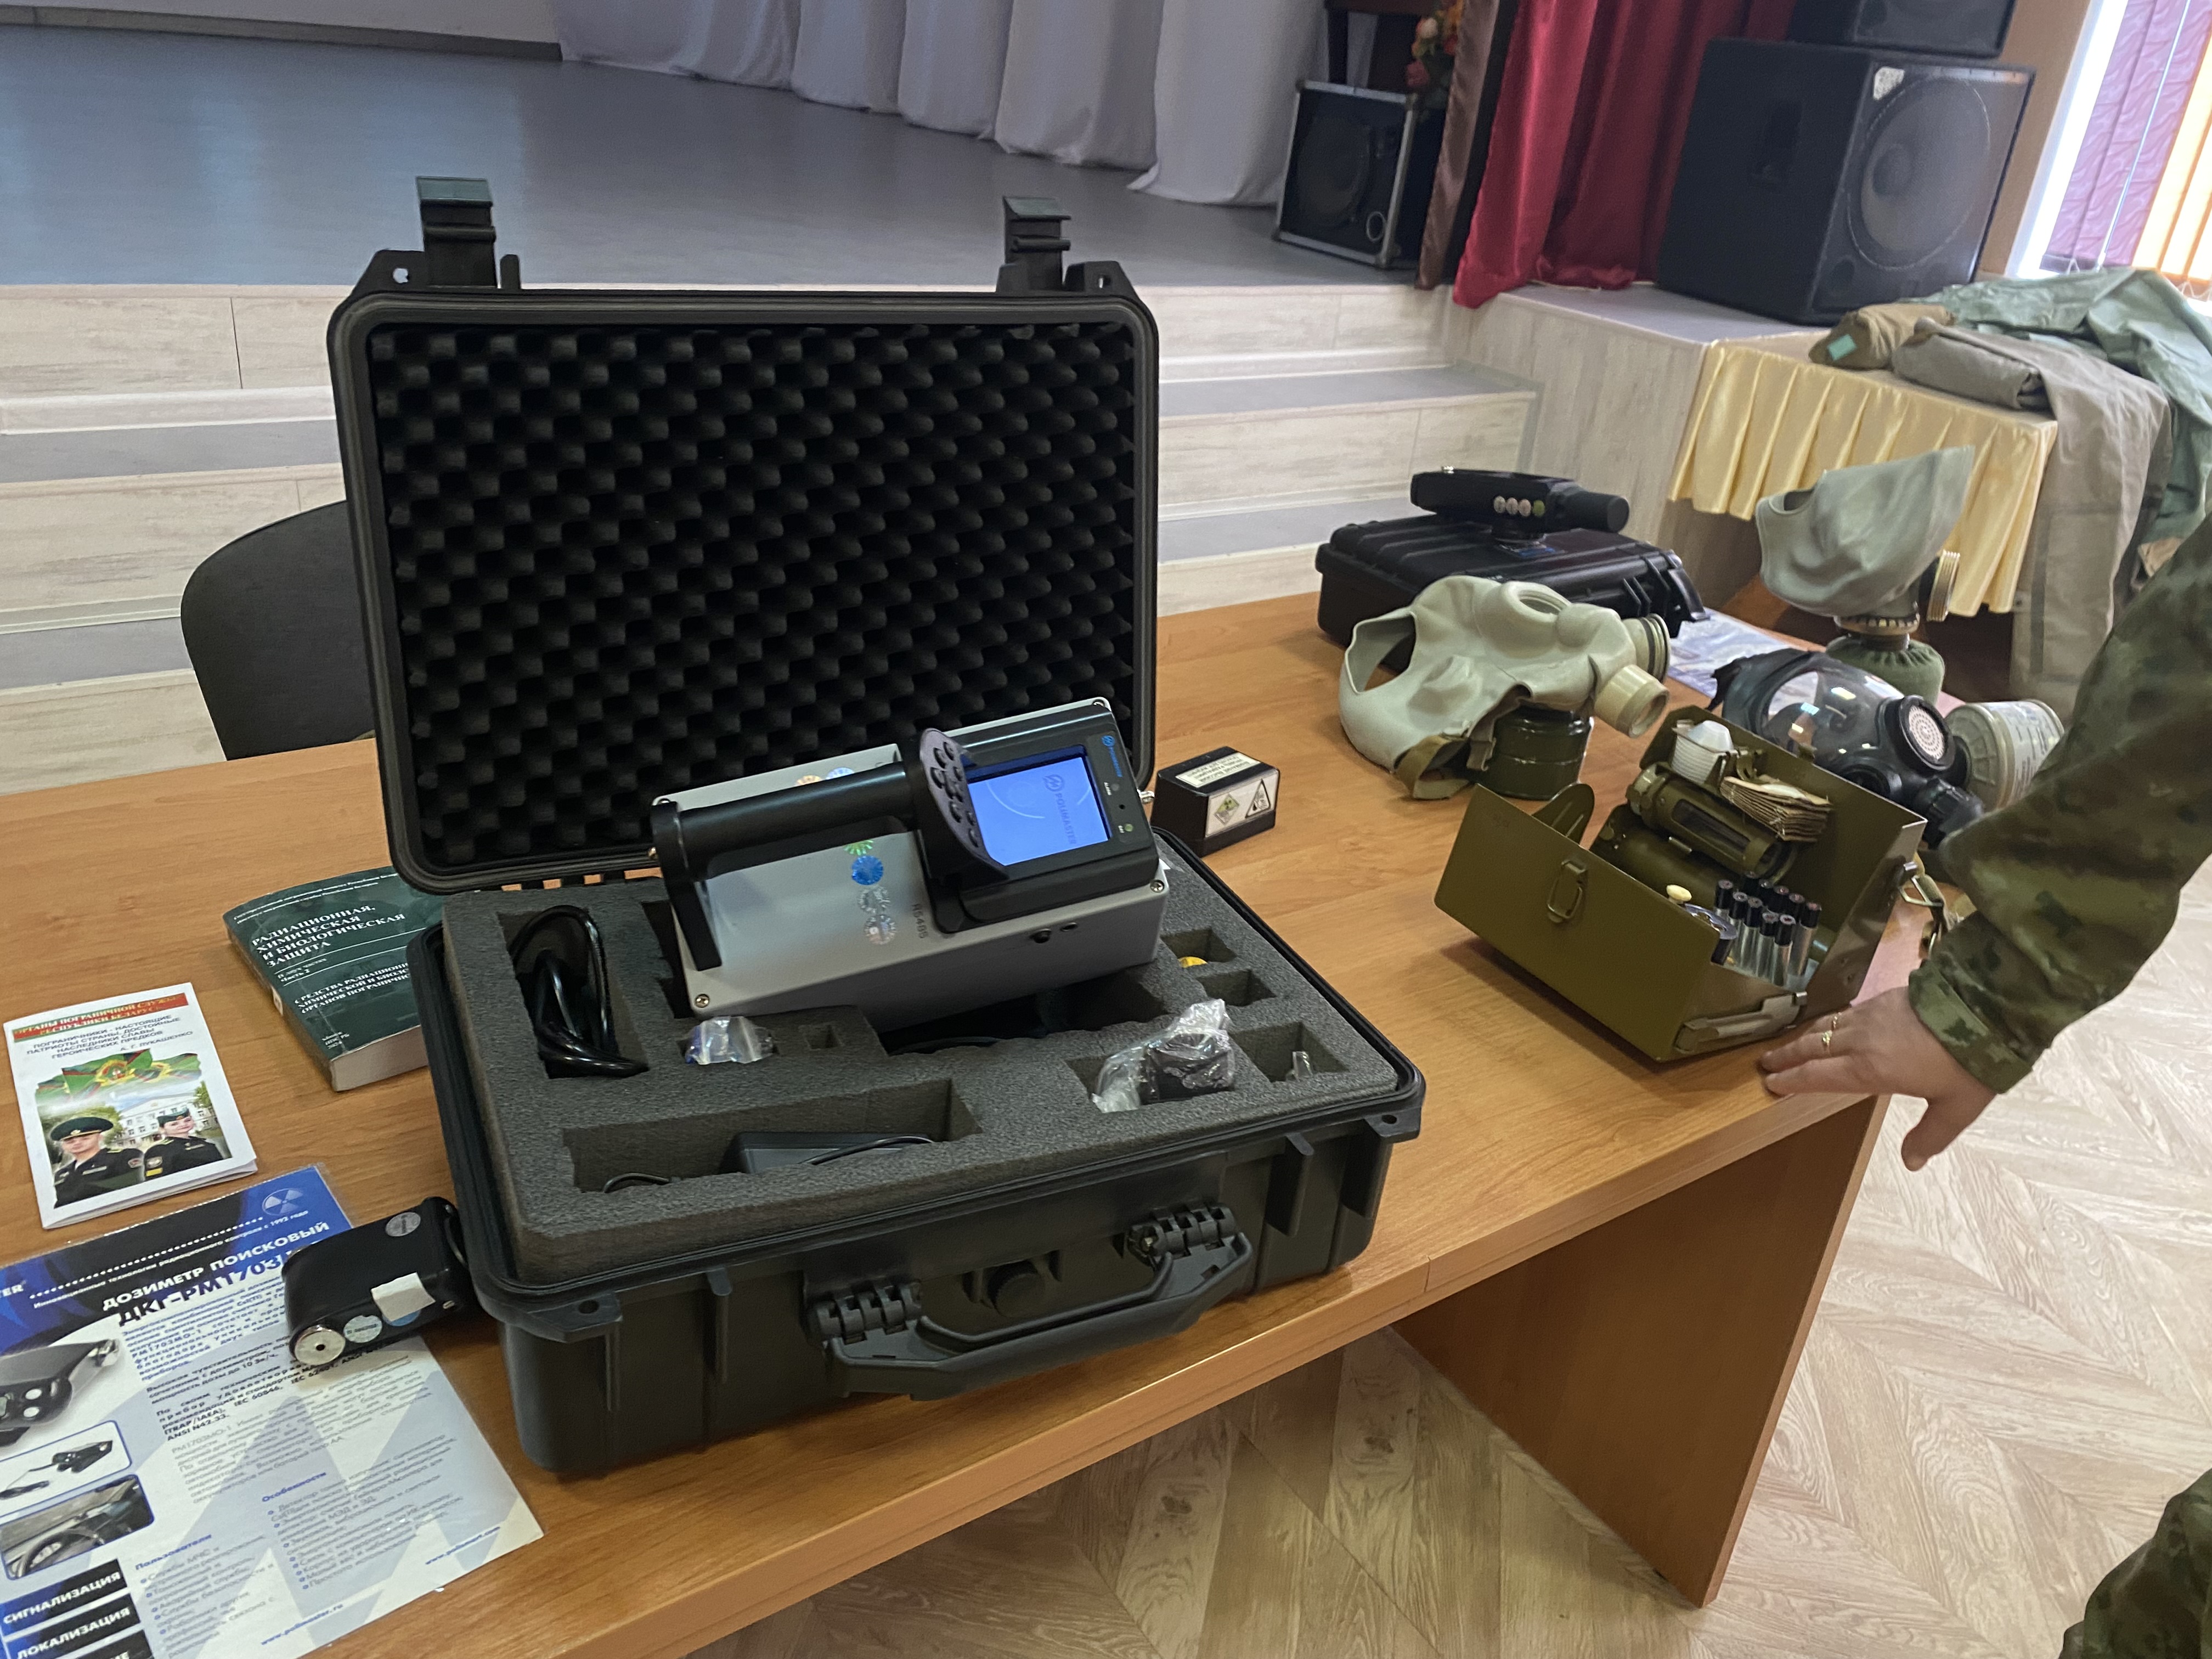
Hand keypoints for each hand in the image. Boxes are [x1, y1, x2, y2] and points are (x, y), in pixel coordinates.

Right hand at [1759, 988, 1997, 1169]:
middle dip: (1786, 1057)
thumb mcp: (1955, 1108)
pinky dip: (1826, 1023)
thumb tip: (1911, 1163)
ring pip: (1825, 1027)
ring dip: (1802, 1038)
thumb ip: (1929, 1135)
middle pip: (1812, 1048)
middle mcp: (1860, 1042)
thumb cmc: (1968, 1064)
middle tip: (1764, 1063)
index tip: (1771, 1085)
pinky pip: (1843, 1013)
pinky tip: (1828, 1025)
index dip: (1792, 1081)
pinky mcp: (1882, 999)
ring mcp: (1869, 1017)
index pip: (1817, 1076)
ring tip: (1786, 1045)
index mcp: (1870, 1070)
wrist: (1984, 1008)